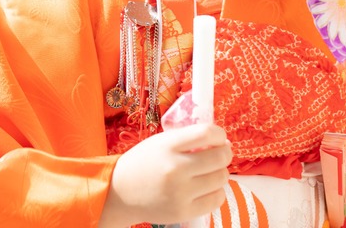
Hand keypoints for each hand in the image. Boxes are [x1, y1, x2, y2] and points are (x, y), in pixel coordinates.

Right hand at [98, 123, 230, 227]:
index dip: (219, 134)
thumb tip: (221, 142)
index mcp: (168, 145)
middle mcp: (175, 168)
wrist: (121, 193)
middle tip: (220, 154)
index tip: (219, 137)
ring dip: (220, 172)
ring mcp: (180, 192)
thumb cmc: (143, 163)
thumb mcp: (161, 142)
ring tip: (209, 172)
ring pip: (221, 178)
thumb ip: (187, 139)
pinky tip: (206, 188)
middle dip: (224, 153)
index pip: (207, 133)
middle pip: (220, 157)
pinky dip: (216, 192)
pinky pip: (216, 199)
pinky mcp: (184, 212)